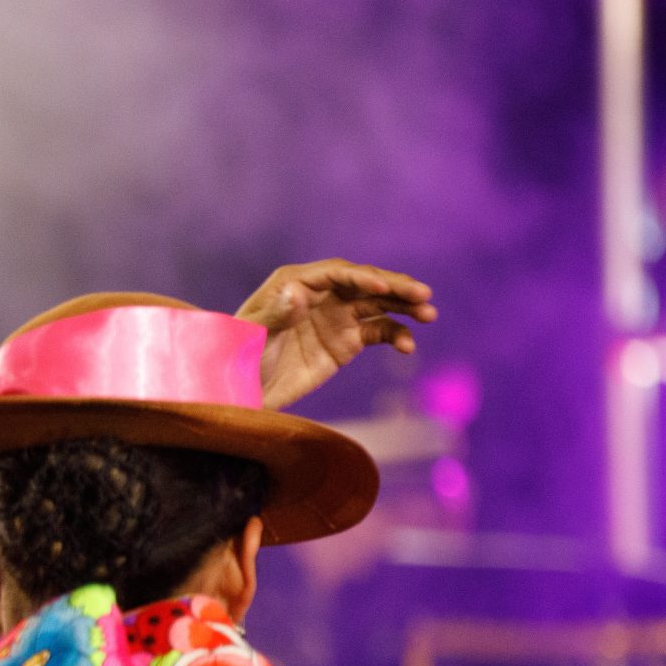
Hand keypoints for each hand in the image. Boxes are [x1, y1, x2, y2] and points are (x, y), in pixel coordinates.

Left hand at [236, 260, 435, 409]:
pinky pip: (380, 332)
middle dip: (394, 287)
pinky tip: (408, 346)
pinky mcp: (347, 341)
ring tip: (429, 314)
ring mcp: (336, 316)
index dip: (361, 277)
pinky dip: (397, 336)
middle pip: (363, 283)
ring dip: (405, 307)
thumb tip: (297, 292)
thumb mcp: (253, 337)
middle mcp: (320, 294)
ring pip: (378, 304)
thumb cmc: (237, 358)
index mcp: (294, 283)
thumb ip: (276, 314)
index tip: (382, 287)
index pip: (335, 274)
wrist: (242, 392)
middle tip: (423, 294)